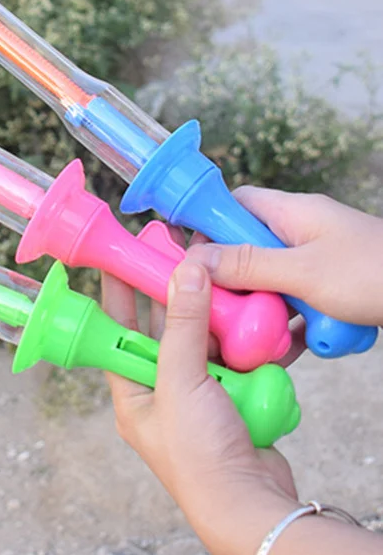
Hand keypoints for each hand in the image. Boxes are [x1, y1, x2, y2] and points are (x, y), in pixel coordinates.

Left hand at [102, 260, 299, 554]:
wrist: (252, 507)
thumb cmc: (199, 458)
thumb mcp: (181, 381)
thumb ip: (183, 326)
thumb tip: (185, 272)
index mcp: (131, 393)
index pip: (117, 330)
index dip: (120, 293)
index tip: (124, 256)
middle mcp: (161, 394)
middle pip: (164, 333)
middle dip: (174, 301)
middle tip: (182, 261)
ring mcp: (199, 399)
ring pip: (203, 345)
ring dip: (213, 323)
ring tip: (219, 290)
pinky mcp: (232, 403)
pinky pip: (234, 363)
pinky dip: (242, 348)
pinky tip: (251, 329)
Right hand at [191, 188, 382, 326]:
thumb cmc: (376, 273)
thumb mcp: (302, 272)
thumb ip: (246, 264)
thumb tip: (193, 260)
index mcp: (290, 212)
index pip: (232, 205)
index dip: (207, 228)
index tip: (190, 260)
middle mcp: (302, 232)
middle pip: (247, 249)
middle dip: (234, 281)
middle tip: (220, 307)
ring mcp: (320, 262)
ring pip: (272, 282)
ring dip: (264, 309)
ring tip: (254, 335)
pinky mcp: (335, 290)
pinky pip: (299, 305)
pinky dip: (293, 326)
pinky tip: (288, 350)